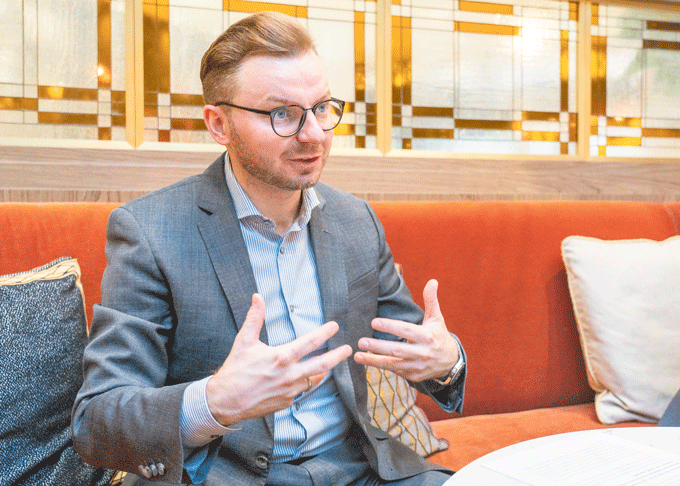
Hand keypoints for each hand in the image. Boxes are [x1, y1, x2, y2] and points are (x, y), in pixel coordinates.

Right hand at [206, 293, 352, 426]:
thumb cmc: (235, 370)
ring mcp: (290, 391)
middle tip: (348, 350)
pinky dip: (306, 382)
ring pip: (314, 379)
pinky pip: (302, 390)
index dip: (325, 332)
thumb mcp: (244, 341)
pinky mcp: (286, 402)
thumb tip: (257, 297)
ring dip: (323, 371)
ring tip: (330, 364)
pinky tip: (306, 378)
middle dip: (337, 356)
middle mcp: (290, 375)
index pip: (310, 342)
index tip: (335, 326)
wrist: (225, 401)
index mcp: (282, 357)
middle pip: (322, 364)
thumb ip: (254, 318)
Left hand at [354, 279, 458, 381]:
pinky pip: (394, 371)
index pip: (406, 330)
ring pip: (393, 364)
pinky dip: (380, 367)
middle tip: (361, 341)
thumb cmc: (438, 335)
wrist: (450, 361)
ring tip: (358, 356)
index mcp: (428, 336)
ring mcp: (418, 366)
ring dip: (374, 361)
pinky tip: (366, 362)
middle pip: (398, 350)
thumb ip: (431, 300)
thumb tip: (432, 281)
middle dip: (378, 346)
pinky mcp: (413, 376)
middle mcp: (423, 353)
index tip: (374, 322)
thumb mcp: (436, 318)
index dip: (390, 326)